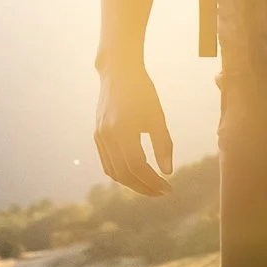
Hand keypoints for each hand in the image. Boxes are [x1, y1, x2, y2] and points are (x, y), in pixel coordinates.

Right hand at [94, 63, 173, 196]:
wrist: (118, 73)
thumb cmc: (143, 92)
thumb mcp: (157, 116)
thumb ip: (163, 144)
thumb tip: (168, 172)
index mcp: (123, 130)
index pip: (137, 167)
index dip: (153, 181)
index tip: (169, 189)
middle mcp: (107, 136)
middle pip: (123, 174)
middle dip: (143, 187)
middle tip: (162, 192)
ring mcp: (99, 137)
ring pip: (113, 171)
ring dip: (132, 183)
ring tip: (151, 187)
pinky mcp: (97, 135)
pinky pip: (107, 162)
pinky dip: (121, 173)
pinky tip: (136, 175)